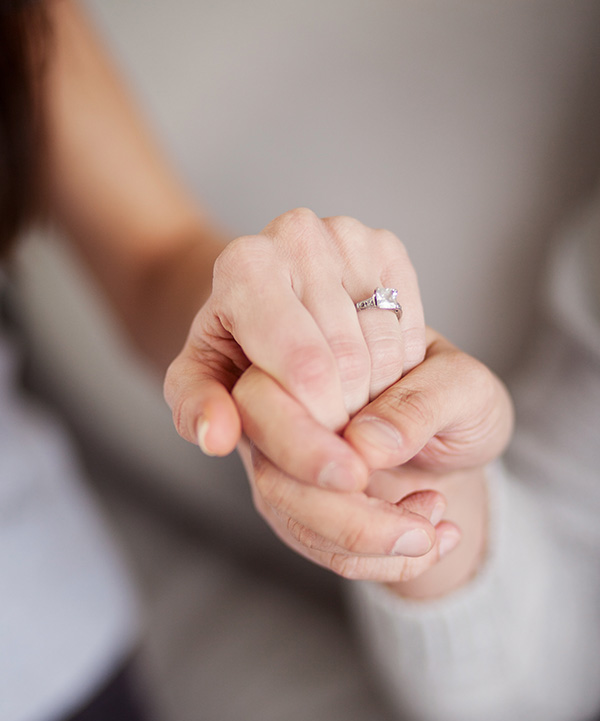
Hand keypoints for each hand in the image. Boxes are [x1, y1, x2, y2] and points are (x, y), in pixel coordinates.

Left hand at [164, 208, 425, 480]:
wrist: (260, 302)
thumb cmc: (230, 347)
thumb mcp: (199, 382)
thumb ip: (197, 411)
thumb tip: (216, 436)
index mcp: (245, 264)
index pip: (306, 367)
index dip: (320, 421)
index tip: (316, 450)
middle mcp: (299, 235)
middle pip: (348, 359)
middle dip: (345, 414)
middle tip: (330, 434)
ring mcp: (350, 236)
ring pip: (385, 348)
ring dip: (373, 396)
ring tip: (344, 407)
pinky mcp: (388, 247)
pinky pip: (410, 333)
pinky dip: (397, 370)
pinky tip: (367, 377)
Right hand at [233, 330, 512, 590]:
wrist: (460, 444)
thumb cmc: (459, 401)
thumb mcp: (466, 390)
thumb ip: (421, 403)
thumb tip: (365, 441)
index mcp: (311, 352)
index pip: (266, 397)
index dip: (301, 443)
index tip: (359, 474)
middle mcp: (282, 405)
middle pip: (273, 470)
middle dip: (344, 513)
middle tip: (420, 525)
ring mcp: (283, 459)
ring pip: (291, 516)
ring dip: (368, 542)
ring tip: (435, 528)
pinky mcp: (297, 506)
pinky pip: (317, 546)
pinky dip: (380, 560)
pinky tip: (435, 539)